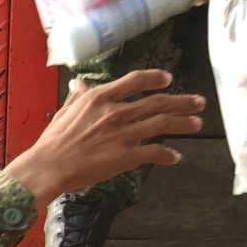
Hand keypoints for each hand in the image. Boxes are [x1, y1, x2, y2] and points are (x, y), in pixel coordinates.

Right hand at [6, 69, 202, 204]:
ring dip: (183, 123)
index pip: (135, 80)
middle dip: (182, 101)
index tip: (168, 79)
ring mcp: (122, 134)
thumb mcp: (64, 113)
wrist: (47, 168)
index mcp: (99, 98)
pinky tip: (175, 157)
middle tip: (198, 102)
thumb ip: (77, 97)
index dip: (155, 78)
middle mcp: (115, 112)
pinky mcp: (126, 156)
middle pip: (157, 102)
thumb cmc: (51, 142)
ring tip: (197, 123)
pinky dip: (168, 155)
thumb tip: (78, 82)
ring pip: (162, 124)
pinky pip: (154, 153)